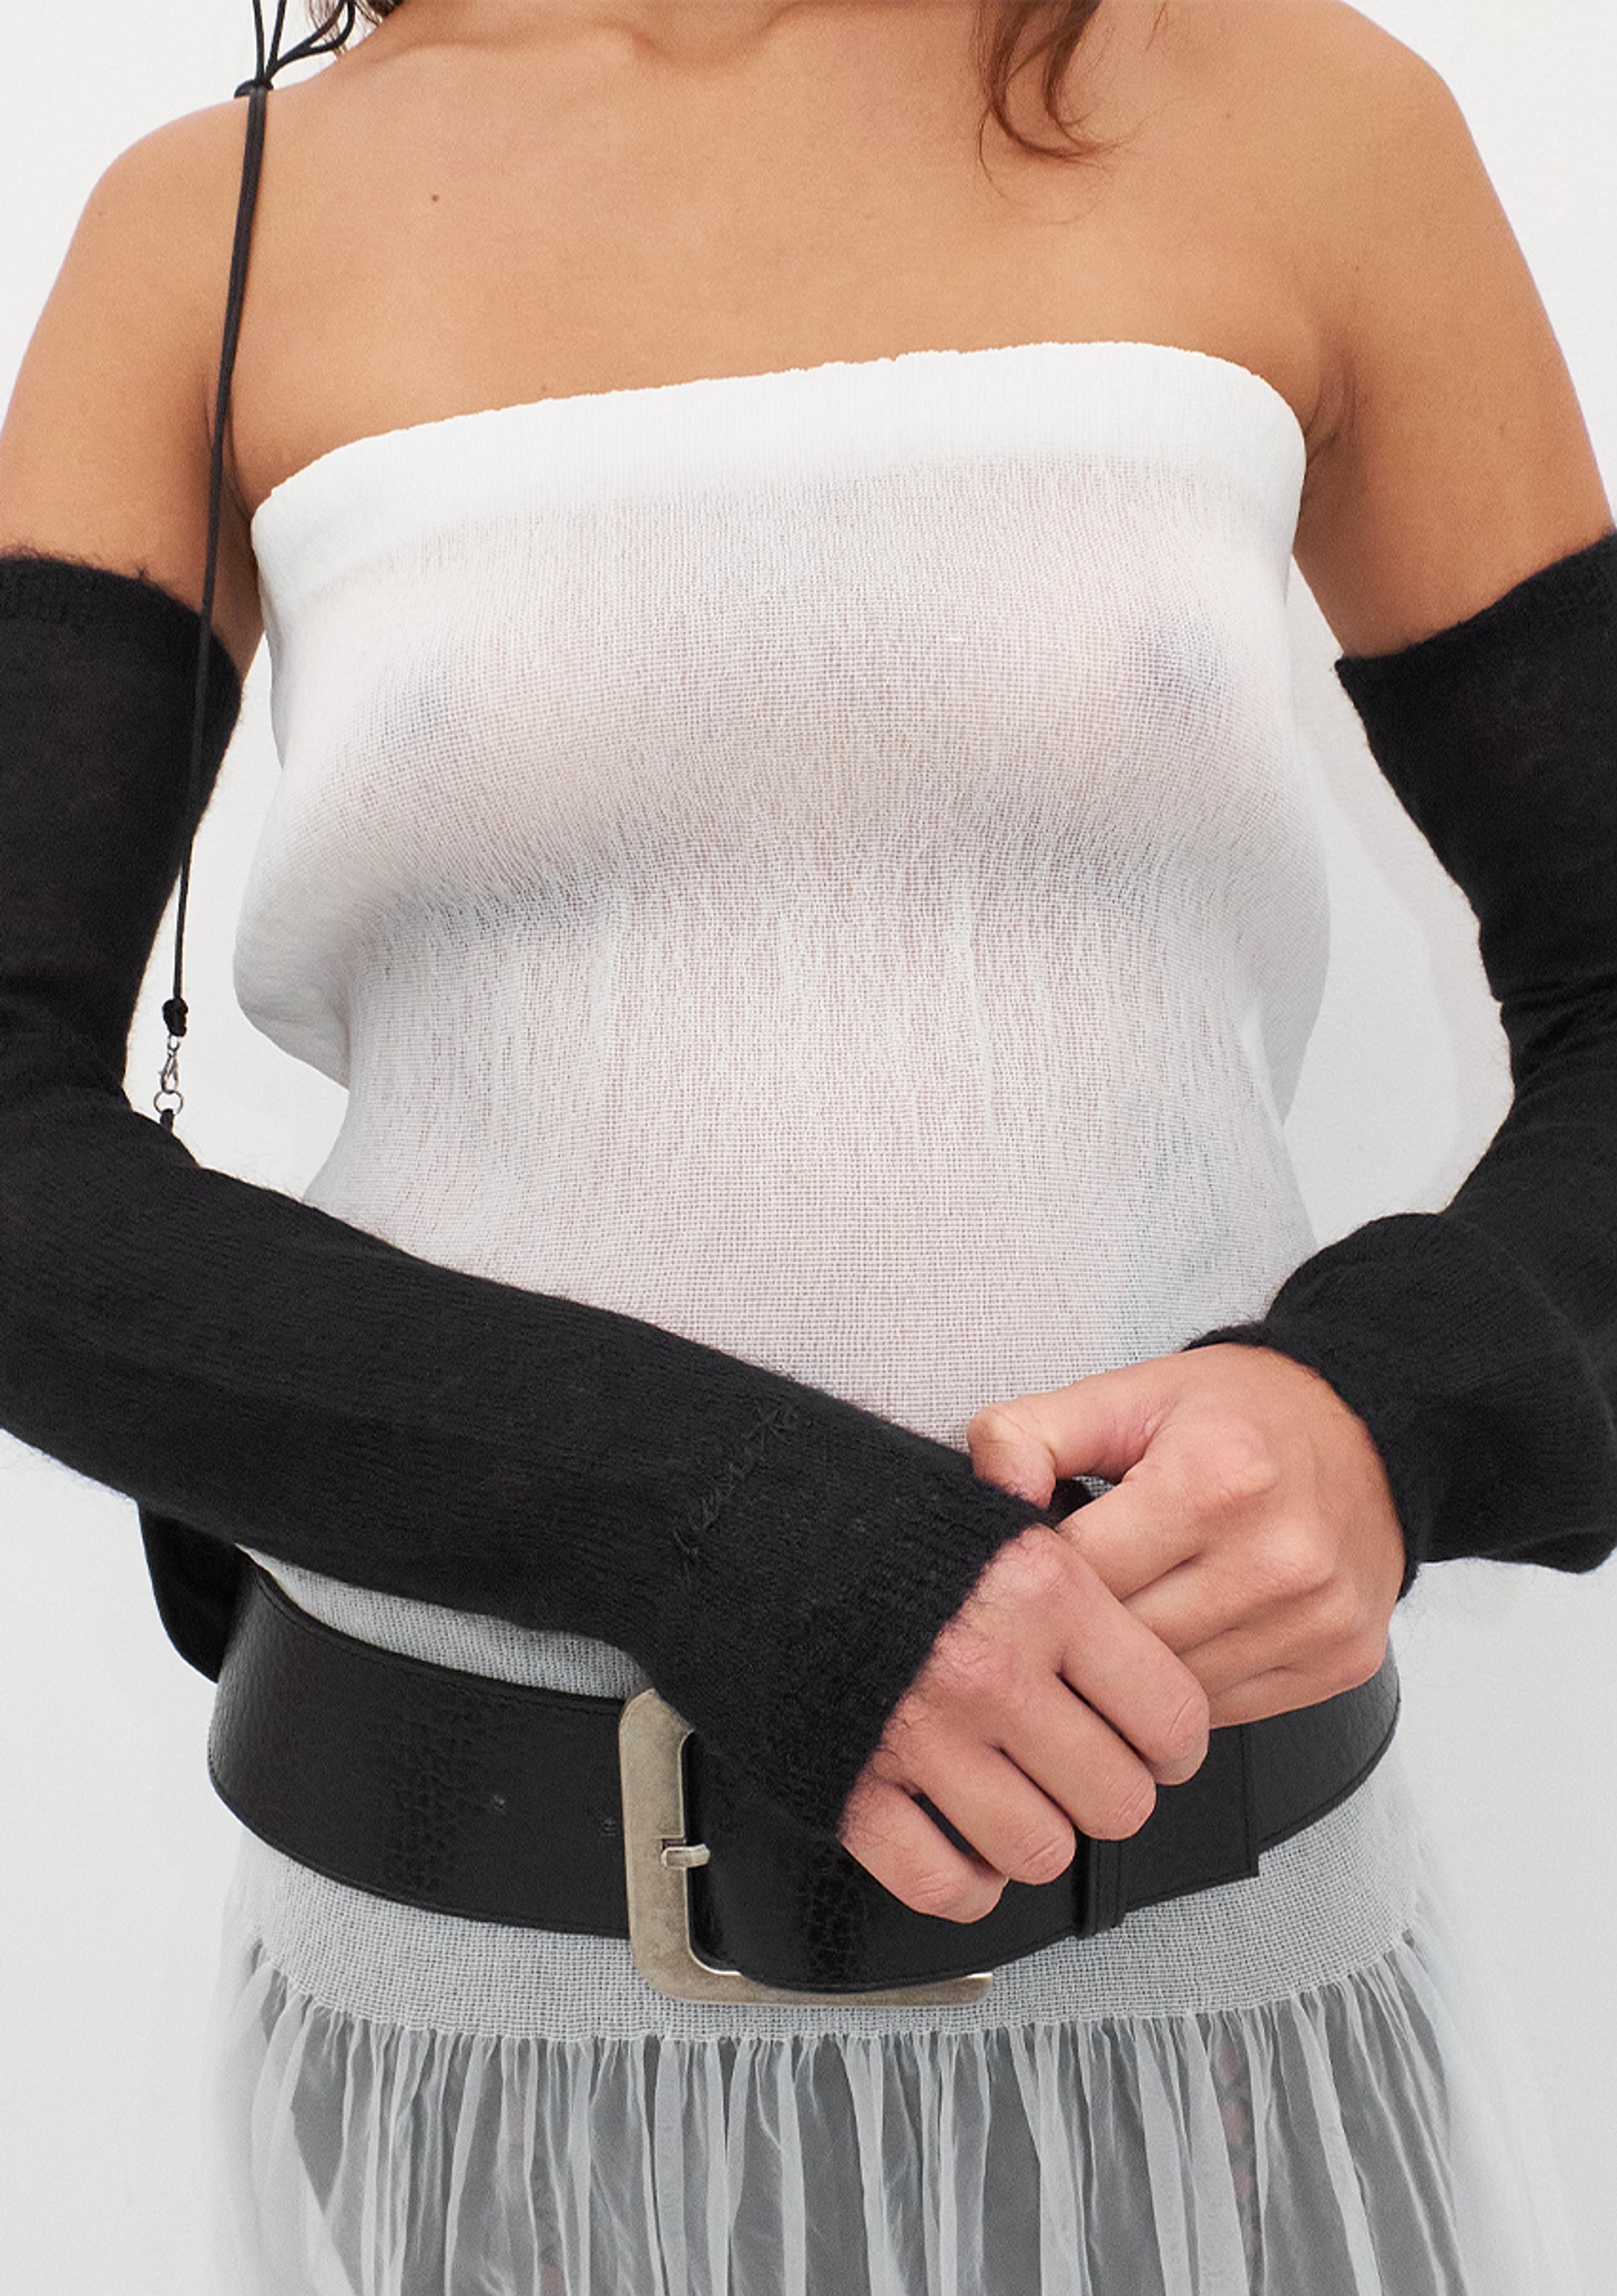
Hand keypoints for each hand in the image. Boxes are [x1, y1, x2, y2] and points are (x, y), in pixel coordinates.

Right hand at [836, 1518, 1211, 1922]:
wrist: (743, 1523)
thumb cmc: (873, 1518)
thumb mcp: (997, 1518)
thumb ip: (1076, 1583)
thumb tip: (1139, 1649)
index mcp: (1042, 1589)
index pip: (1171, 1716)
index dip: (1173, 1744)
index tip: (1155, 1743)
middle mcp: (989, 1666)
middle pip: (1118, 1802)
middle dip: (1108, 1796)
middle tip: (1084, 1772)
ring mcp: (920, 1732)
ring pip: (1041, 1851)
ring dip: (1037, 1837)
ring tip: (1019, 1799)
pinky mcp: (853, 1786)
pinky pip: (945, 1885)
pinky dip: (965, 1882)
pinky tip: (965, 1844)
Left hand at [966, 1343, 1406, 1730]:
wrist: (1365, 1429)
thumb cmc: (1238, 1415)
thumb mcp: (1123, 1396)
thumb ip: (1029, 1434)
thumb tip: (984, 1493)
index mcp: (1217, 1480)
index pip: (1082, 1572)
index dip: (1042, 1574)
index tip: (1034, 1564)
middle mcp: (1278, 1556)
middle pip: (1126, 1643)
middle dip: (1081, 1628)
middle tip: (1069, 1600)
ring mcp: (1316, 1619)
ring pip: (1173, 1694)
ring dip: (1131, 1668)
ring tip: (1125, 1614)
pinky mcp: (1340, 1661)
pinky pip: (1227, 1712)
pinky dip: (1188, 1688)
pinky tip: (1182, 1635)